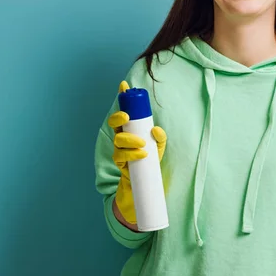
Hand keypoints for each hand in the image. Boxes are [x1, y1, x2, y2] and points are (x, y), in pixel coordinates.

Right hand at [108, 81, 166, 224]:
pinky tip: (142, 154)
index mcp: (130, 131)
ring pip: (118, 139)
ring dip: (130, 140)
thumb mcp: (159, 150)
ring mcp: (119, 151)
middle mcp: (122, 139)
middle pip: (114, 123)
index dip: (122, 98)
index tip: (124, 85)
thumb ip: (160, 139)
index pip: (125, 112)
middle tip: (126, 117)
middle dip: (118, 117)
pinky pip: (122, 156)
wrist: (142, 190)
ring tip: (143, 145)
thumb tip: (156, 130)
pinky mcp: (120, 165)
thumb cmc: (149, 165)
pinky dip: (133, 154)